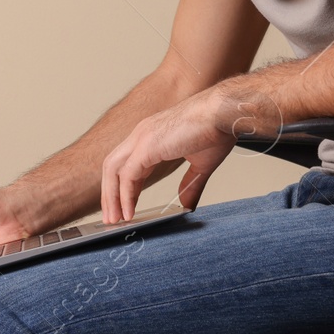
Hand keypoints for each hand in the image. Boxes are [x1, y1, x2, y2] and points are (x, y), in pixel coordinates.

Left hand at [100, 89, 236, 223]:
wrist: (224, 113)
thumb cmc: (216, 128)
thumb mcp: (201, 163)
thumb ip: (191, 184)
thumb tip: (185, 203)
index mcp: (151, 136)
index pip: (126, 165)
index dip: (122, 189)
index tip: (123, 208)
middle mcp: (142, 135)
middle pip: (112, 167)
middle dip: (110, 194)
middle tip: (112, 218)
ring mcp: (142, 138)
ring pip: (113, 170)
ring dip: (111, 197)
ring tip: (115, 219)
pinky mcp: (147, 146)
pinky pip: (127, 175)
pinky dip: (125, 196)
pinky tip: (129, 212)